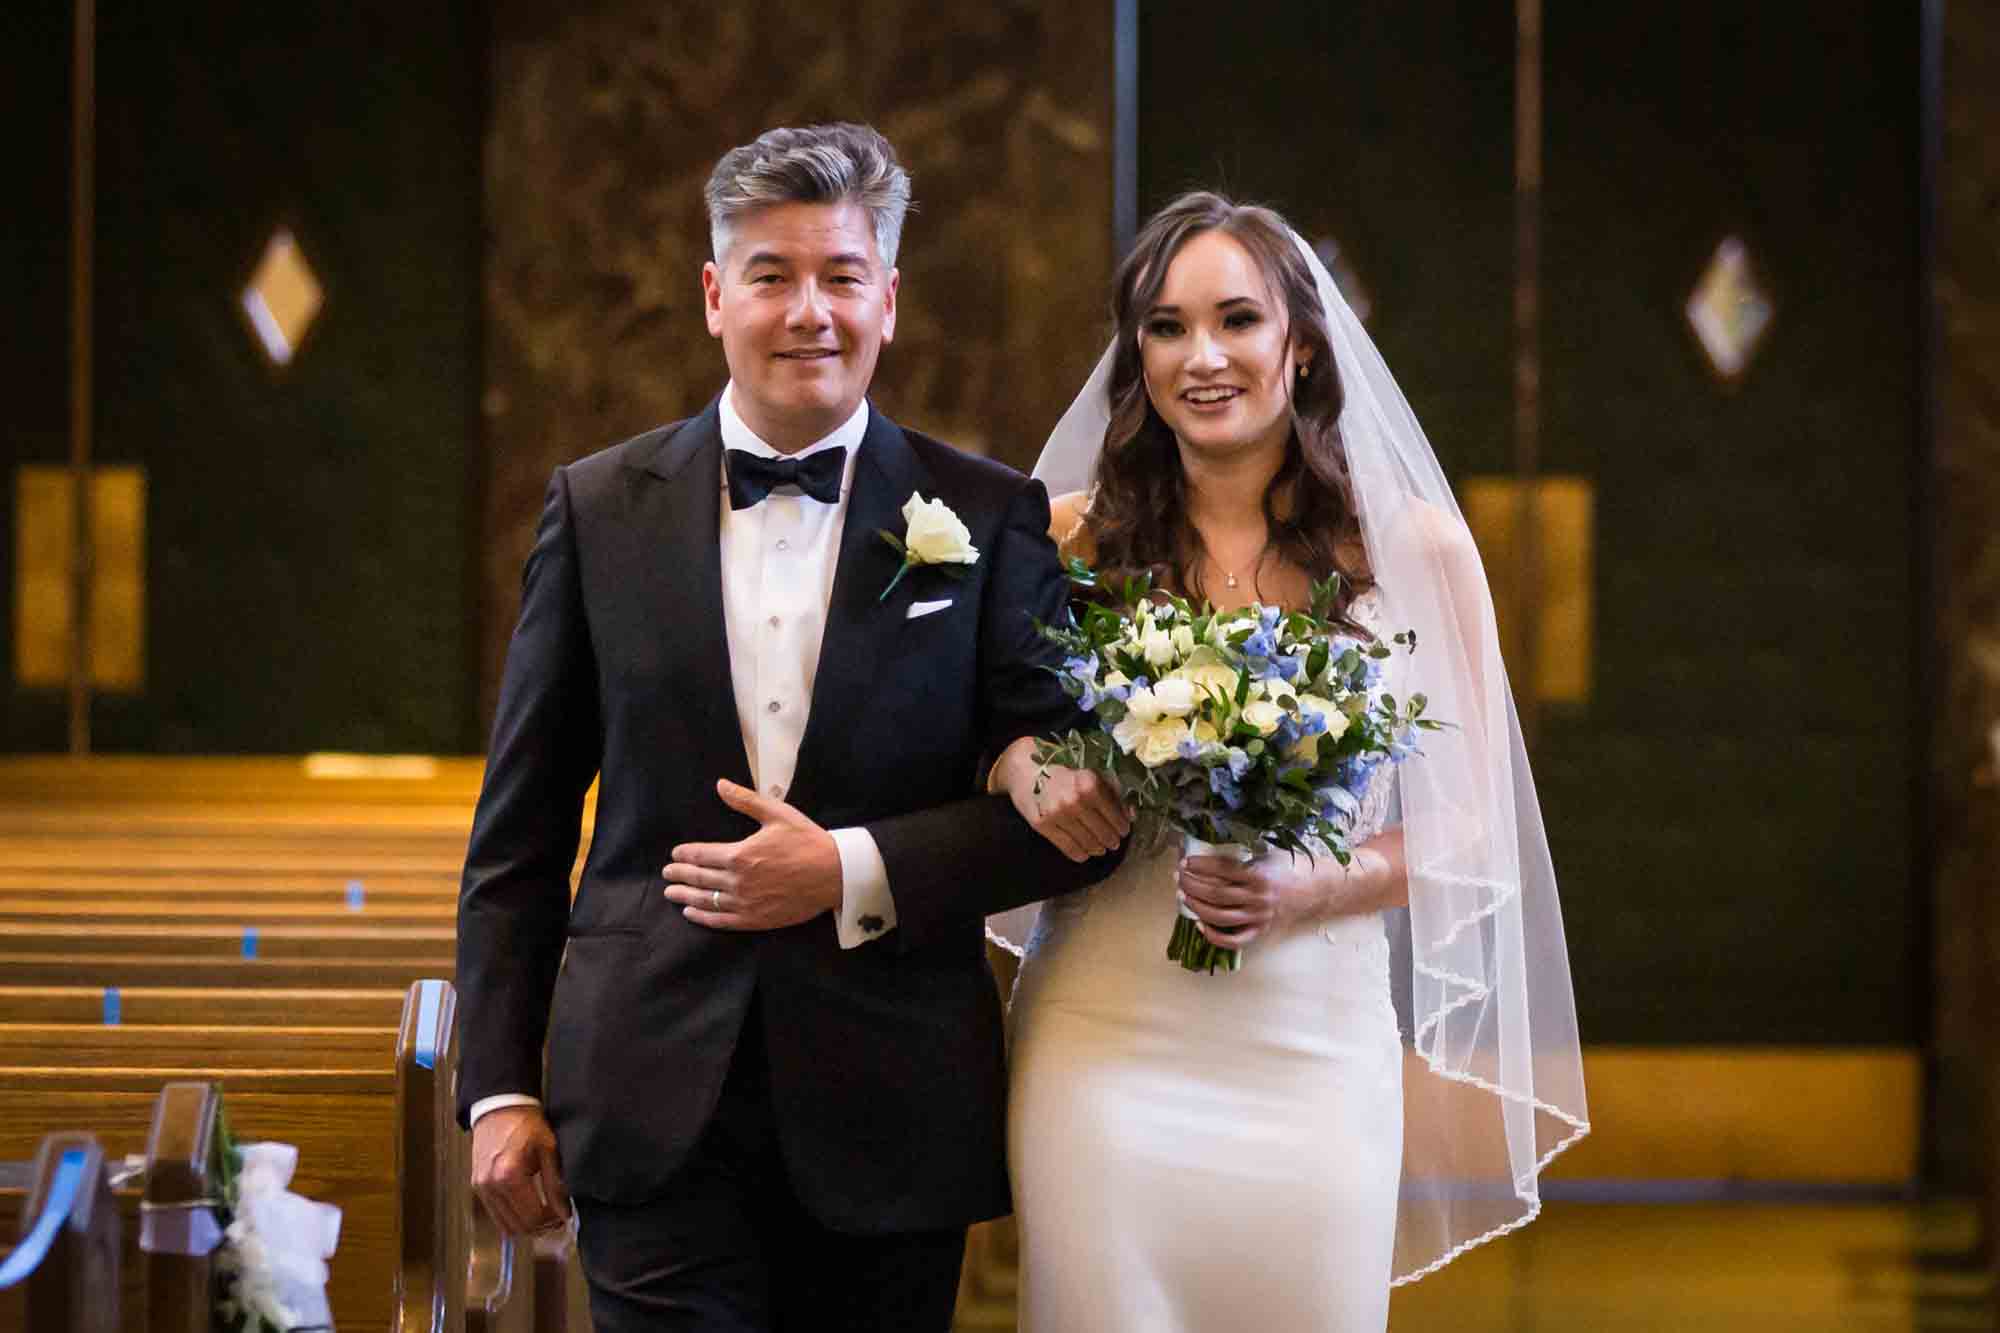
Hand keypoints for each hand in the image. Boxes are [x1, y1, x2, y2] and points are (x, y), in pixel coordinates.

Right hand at [471, 1105, 569, 1235]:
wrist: (500, 1108)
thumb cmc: (526, 1124)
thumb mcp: (549, 1150)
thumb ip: (555, 1184)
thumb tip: (564, 1212)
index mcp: (509, 1175)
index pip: (532, 1217)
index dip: (551, 1222)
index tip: (565, 1216)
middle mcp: (490, 1186)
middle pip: (518, 1227)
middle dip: (540, 1227)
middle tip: (557, 1218)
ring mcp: (481, 1188)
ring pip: (505, 1226)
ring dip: (526, 1226)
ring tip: (544, 1214)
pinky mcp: (477, 1187)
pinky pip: (495, 1214)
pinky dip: (512, 1217)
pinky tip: (528, 1206)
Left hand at [662, 779, 842, 929]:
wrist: (835, 874)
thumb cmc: (807, 841)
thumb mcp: (778, 814)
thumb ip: (745, 801)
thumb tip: (720, 784)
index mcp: (740, 855)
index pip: (701, 855)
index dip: (684, 855)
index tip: (675, 854)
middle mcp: (738, 881)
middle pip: (698, 879)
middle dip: (679, 875)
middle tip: (666, 874)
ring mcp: (746, 903)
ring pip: (706, 900)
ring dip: (685, 896)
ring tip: (671, 894)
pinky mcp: (756, 919)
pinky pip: (721, 920)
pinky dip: (703, 917)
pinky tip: (691, 914)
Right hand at [996, 738, 1129, 861]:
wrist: (1025, 770)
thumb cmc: (1063, 771)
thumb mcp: (1091, 774)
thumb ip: (1113, 792)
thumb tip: (1132, 815)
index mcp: (1090, 783)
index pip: (1115, 816)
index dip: (1122, 827)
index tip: (1123, 831)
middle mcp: (1074, 799)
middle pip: (1103, 833)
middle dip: (1111, 840)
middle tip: (1113, 842)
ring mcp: (1057, 814)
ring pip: (1087, 843)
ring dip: (1097, 848)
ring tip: (1099, 848)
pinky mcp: (1042, 825)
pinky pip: (1067, 847)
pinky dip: (1079, 854)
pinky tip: (1084, 853)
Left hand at [1176, 850, 1321, 948]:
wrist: (1313, 890)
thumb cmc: (1288, 868)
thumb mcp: (1267, 855)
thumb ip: (1242, 857)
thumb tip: (1208, 852)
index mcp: (1259, 875)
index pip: (1222, 869)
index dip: (1200, 865)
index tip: (1186, 861)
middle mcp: (1257, 898)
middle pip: (1216, 893)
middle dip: (1192, 884)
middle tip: (1179, 877)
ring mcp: (1258, 917)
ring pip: (1219, 916)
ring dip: (1196, 906)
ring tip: (1183, 896)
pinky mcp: (1259, 932)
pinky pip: (1233, 940)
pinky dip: (1213, 936)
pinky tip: (1199, 925)